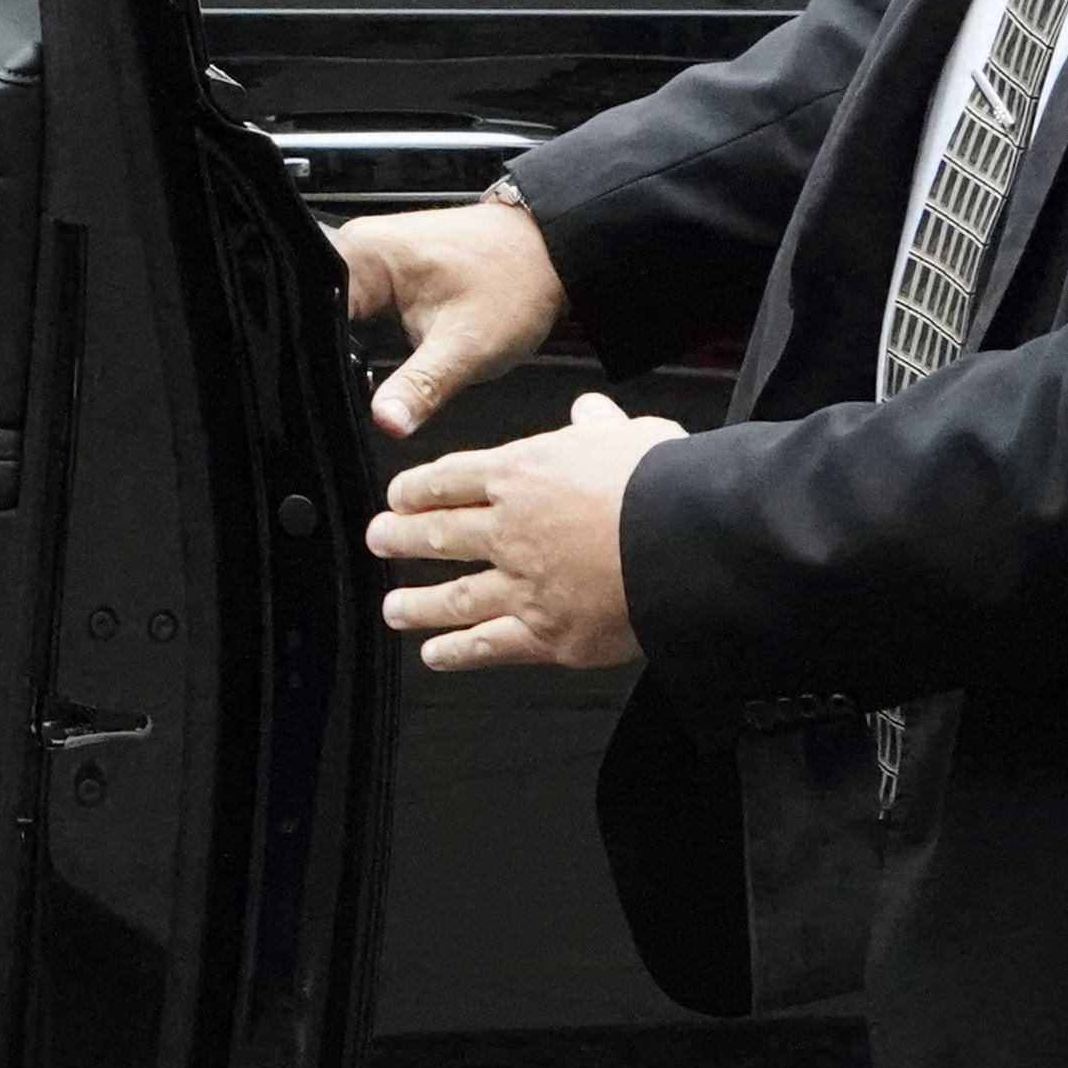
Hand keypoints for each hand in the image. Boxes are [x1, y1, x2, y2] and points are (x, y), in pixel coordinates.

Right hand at [332, 196, 565, 438]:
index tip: (333, 390)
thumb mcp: (467, 347)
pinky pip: (351, 307)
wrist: (551, 253)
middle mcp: (355, 246)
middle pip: (313, 314)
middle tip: (365, 384)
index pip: (308, 313)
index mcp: (361, 254)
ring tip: (378, 366)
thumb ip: (420, 388)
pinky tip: (379, 355)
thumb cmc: (516, 280)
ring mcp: (365, 254)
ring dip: (346, 347)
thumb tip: (385, 421)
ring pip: (331, 314)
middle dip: (332, 356)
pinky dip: (363, 336)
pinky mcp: (378, 268)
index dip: (316, 359)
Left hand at [364, 393, 678, 672]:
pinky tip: (436, 655)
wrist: (688, 543)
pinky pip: (488, 645)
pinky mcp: (545, 633)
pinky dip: (457, 652)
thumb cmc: (665, 484)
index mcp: (522, 474)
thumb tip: (588, 412)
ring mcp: (521, 585)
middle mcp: (509, 530)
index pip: (451, 479)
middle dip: (400, 538)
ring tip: (393, 607)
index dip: (417, 489)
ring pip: (453, 596)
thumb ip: (599, 427)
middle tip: (379, 541)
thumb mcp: (632, 436)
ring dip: (417, 603)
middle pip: (438, 534)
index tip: (399, 496)